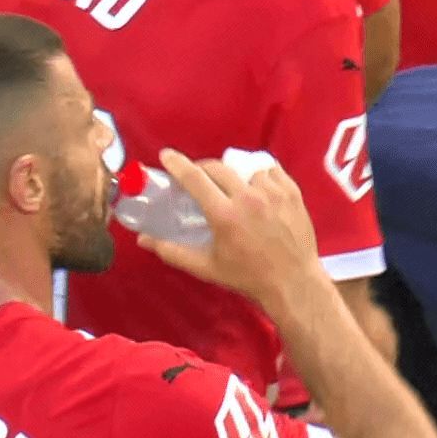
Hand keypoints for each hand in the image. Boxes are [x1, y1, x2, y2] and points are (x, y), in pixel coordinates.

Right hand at [135, 148, 326, 306]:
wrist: (293, 282)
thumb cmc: (248, 277)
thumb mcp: (206, 267)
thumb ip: (172, 251)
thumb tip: (143, 240)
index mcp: (224, 215)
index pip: (194, 178)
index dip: (177, 163)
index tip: (167, 155)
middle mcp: (249, 198)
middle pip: (218, 167)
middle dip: (203, 168)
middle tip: (200, 178)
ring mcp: (273, 193)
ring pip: (246, 168)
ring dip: (235, 174)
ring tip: (234, 188)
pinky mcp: (292, 193)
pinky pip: (272, 170)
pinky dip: (261, 175)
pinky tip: (258, 187)